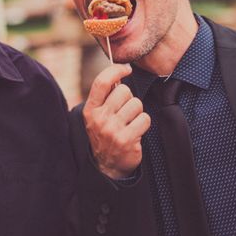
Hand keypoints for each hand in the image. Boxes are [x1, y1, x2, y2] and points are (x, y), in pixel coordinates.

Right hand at [83, 64, 150, 178]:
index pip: (102, 82)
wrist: (107, 166)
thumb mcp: (97, 115)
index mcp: (90, 110)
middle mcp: (99, 119)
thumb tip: (121, 71)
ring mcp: (113, 130)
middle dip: (129, 98)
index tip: (126, 69)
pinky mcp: (127, 140)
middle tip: (125, 111)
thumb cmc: (105, 134)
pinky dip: (143, 124)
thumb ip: (105, 96)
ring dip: (137, 112)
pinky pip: (145, 119)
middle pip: (123, 91)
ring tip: (129, 123)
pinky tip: (135, 132)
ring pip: (136, 104)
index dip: (115, 70)